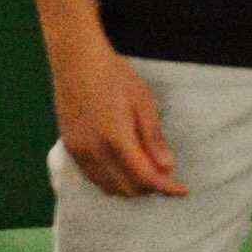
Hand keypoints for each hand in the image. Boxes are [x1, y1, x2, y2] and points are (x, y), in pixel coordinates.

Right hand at [50, 37, 184, 199]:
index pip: (145, 177)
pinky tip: (123, 167)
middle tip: (167, 176)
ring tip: (147, 171)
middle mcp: (93, 150)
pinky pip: (93, 178)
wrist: (76, 60)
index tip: (182, 190)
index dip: (167, 188)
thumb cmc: (114, 75)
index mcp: (116, 138)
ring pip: (108, 187)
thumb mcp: (143, 102)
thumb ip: (153, 139)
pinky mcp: (70, 149)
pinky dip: (112, 180)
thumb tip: (167, 169)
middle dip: (150, 188)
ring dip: (130, 186)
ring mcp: (78, 151)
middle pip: (127, 188)